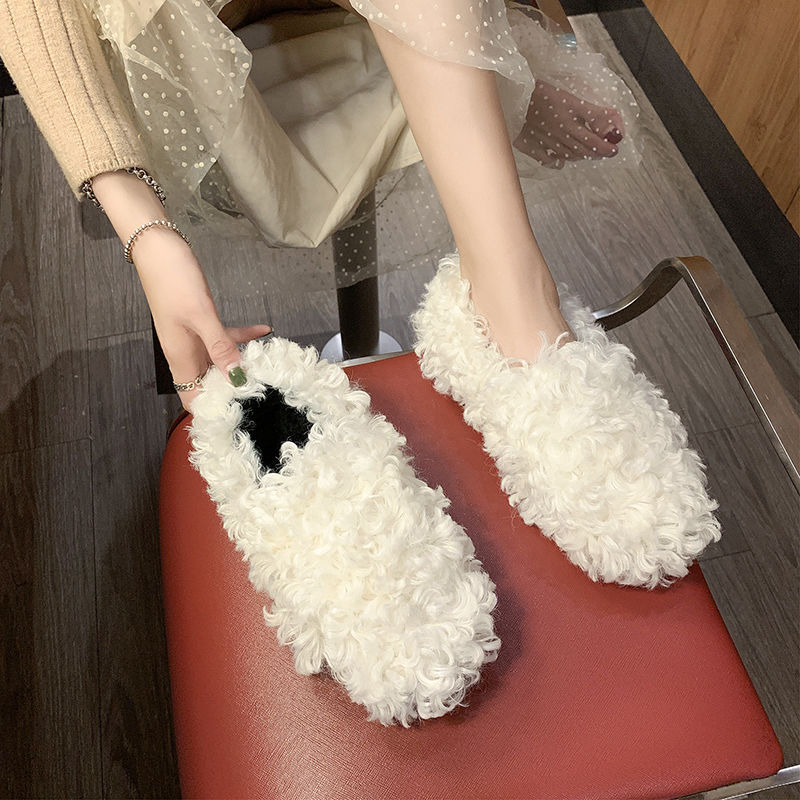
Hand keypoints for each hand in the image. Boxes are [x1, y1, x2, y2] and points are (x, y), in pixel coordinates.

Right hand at [133, 228, 271, 411]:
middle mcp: (186, 353)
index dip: (213, 411)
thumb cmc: (174, 280)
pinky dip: (242, 336)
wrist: (157, 247)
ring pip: (219, 362)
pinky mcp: (200, 321)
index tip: (241, 416)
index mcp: (181, 359)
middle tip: (264, 395)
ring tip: (268, 367)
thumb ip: (220, 347)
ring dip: (240, 364)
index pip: (193, 399)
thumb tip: (238, 378)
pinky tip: (264, 331)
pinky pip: (223, 337)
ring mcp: (193, 338)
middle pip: (209, 385)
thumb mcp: (201, 316)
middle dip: (233, 391)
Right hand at [513, 79, 624, 168]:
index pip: (593, 141)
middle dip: (595, 152)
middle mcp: (558, 136)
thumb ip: (595, 114)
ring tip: (586, 153)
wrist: (510, 94)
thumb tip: (616, 131)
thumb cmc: (540, 90)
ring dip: (579, 156)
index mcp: (569, 124)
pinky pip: (545, 159)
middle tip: (605, 152)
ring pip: (566, 154)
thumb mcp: (572, 98)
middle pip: (581, 149)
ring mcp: (543, 142)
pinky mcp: (528, 145)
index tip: (615, 149)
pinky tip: (560, 160)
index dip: (605, 147)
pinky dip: (556, 162)